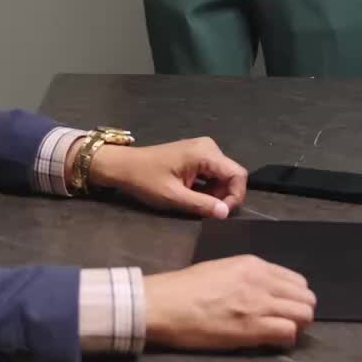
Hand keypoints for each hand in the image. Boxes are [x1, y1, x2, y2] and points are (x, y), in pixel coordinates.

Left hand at [89, 136, 247, 220]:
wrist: (123, 166)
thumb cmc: (145, 179)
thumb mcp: (173, 196)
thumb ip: (202, 204)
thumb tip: (225, 214)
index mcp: (205, 153)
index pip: (237, 174)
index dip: (235, 196)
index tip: (221, 213)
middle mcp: (208, 147)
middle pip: (231, 176)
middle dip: (224, 196)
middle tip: (206, 211)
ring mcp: (202, 150)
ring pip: (222, 177)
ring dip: (215, 194)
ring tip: (196, 204)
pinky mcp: (196, 156)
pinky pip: (212, 174)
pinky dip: (207, 188)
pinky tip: (192, 196)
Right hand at [145, 254, 315, 352]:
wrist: (165, 303)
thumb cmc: (185, 287)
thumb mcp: (222, 269)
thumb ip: (248, 277)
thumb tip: (263, 291)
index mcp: (254, 265)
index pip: (297, 281)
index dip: (294, 298)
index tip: (283, 308)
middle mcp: (262, 281)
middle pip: (306, 298)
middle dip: (300, 312)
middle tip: (285, 322)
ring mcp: (259, 304)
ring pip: (304, 315)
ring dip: (297, 326)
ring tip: (279, 333)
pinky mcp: (253, 328)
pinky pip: (289, 333)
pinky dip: (286, 340)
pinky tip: (272, 342)